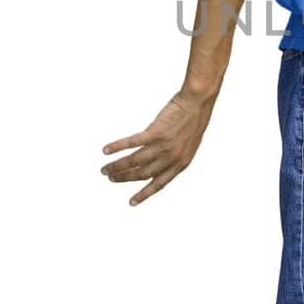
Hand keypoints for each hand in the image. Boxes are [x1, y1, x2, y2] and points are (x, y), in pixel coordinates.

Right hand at [100, 90, 214, 205]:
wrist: (198, 102)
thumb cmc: (194, 119)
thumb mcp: (189, 145)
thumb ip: (174, 156)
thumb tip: (158, 161)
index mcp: (181, 163)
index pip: (159, 183)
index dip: (144, 194)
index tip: (131, 202)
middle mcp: (171, 158)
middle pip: (142, 173)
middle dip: (125, 178)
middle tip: (111, 179)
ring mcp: (163, 146)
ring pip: (135, 161)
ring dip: (118, 166)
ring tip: (105, 169)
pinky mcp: (155, 132)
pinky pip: (132, 143)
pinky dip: (117, 147)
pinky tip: (106, 151)